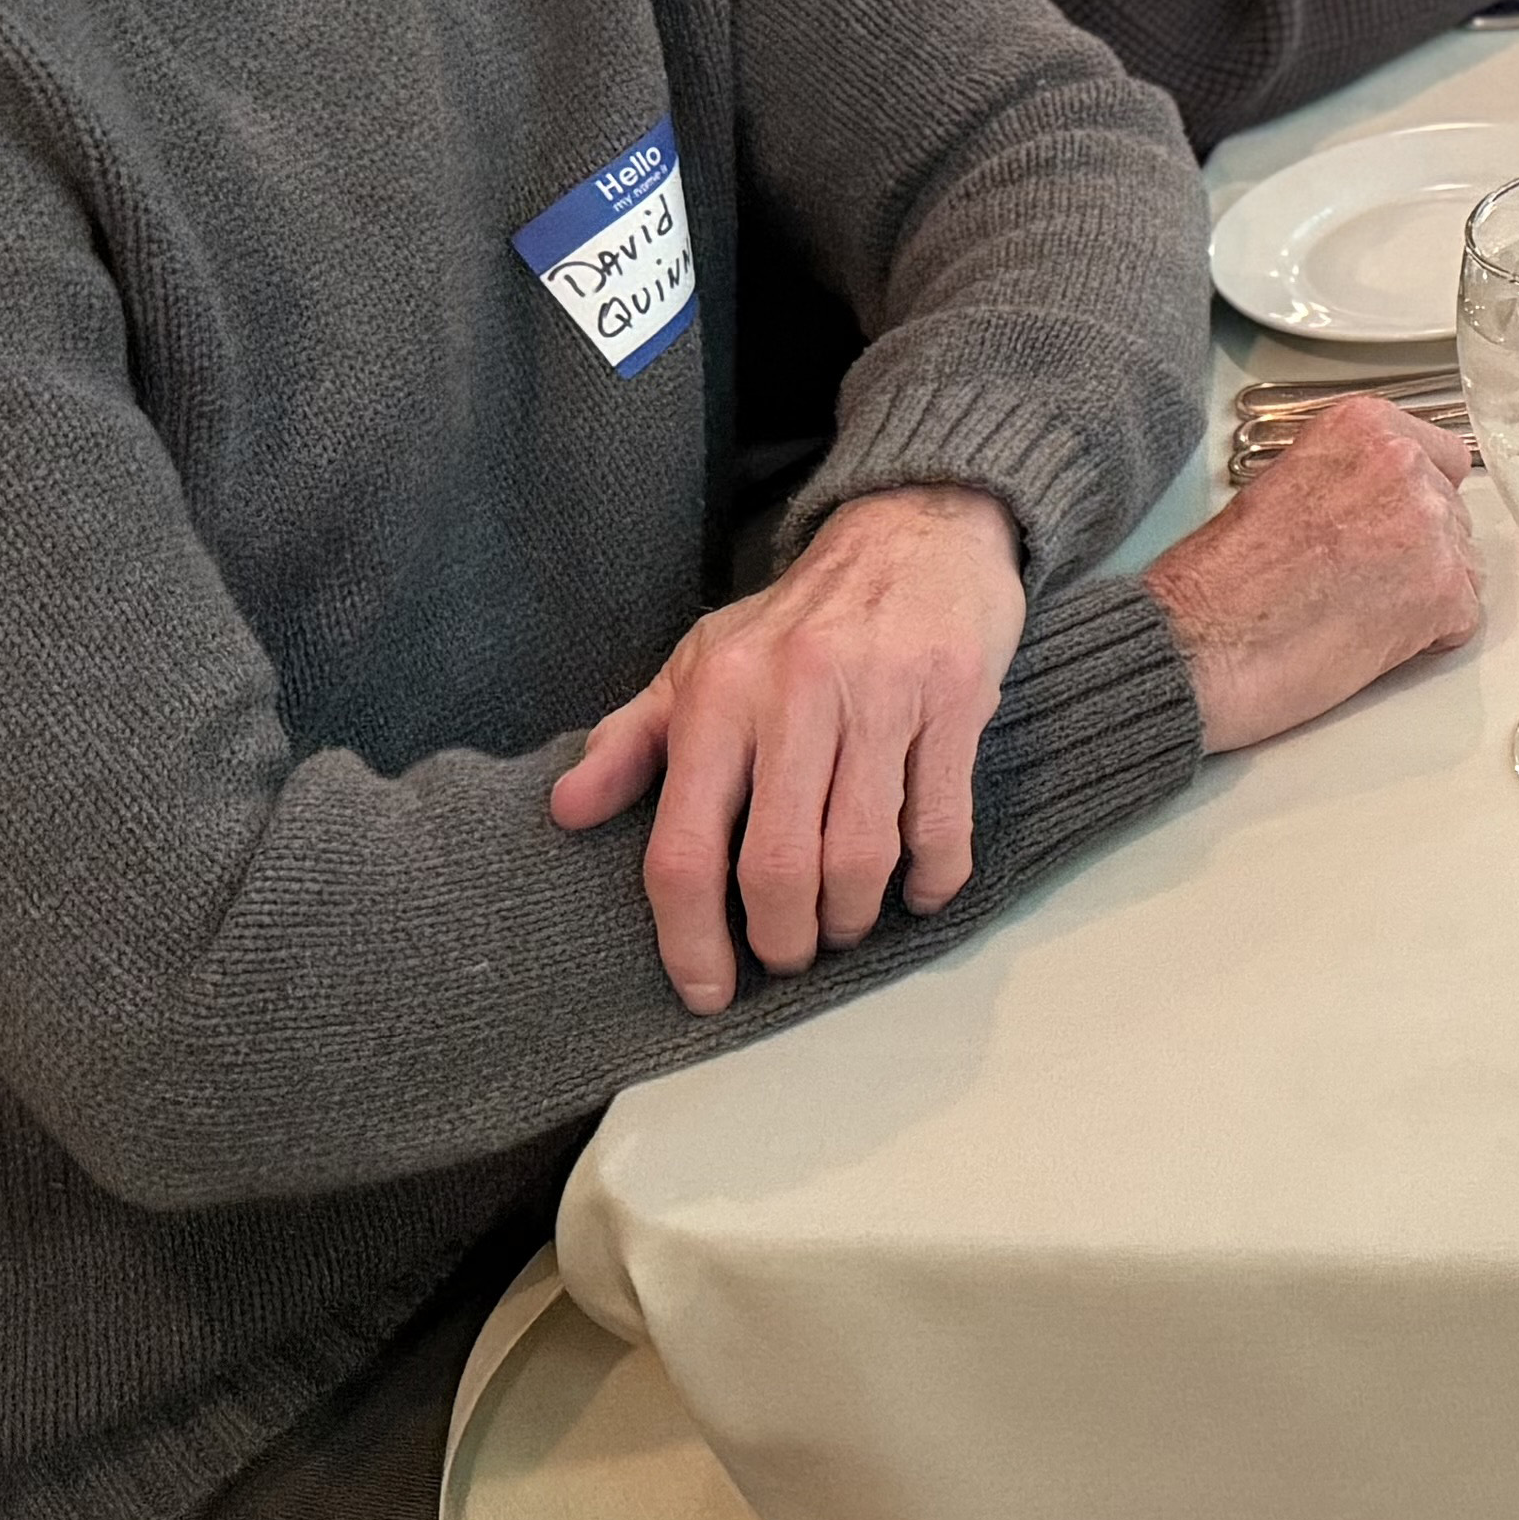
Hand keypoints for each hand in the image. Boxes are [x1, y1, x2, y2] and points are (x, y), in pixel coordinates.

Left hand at [551, 487, 1027, 1015]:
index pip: (685, 850)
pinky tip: (918, 891)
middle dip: (782, 940)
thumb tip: (564, 811)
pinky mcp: (954, 700)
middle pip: (777, 870)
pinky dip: (931, 882)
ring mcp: (881, 698)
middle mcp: (794, 696)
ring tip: (845, 922)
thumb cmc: (800, 617)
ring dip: (852, 918)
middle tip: (787, 953)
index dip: (689, 941)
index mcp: (718, 696)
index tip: (706, 990)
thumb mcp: (700, 662)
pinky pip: (942, 825)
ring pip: (861, 858)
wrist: (918, 529)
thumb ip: (634, 740)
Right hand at [1143, 398, 1489, 750]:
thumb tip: (1383, 502)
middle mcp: (1407, 466)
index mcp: (1366, 427)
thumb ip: (1352, 478)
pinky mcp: (1443, 591)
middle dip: (1419, 551)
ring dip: (1426, 593)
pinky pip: (1462, 617)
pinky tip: (1371, 638)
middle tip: (1362, 582)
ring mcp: (1431, 528)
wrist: (1203, 640)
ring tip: (1359, 612)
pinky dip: (1428, 637)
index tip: (1391, 525)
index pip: (1441, 456)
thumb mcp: (1287, 482)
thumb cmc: (1225, 577)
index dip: (1416, 501)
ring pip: (1463, 564)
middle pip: (1452, 513)